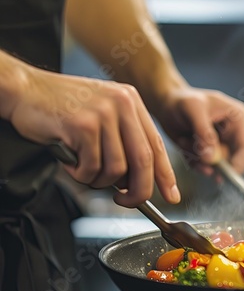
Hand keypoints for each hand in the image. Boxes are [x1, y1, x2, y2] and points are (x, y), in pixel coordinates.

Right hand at [2, 57, 179, 206]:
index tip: (171, 195)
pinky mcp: (83, 125)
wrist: (24, 89)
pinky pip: (91, 168)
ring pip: (116, 169)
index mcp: (132, 102)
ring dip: (99, 180)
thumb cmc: (62, 108)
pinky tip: (69, 160)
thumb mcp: (103, 116)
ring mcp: (103, 113)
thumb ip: (123, 142)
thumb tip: (137, 182)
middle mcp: (123, 104)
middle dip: (138, 190)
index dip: (165, 175)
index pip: (157, 145)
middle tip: (125, 201)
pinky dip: (80, 174)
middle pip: (144, 161)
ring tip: (82, 168)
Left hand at [157, 84, 243, 175]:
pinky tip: (183, 143)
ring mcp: (222, 144)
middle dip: (212, 162)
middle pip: (233, 161)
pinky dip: (192, 160)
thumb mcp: (193, 110)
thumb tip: (211, 159)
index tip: (222, 176)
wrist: (167, 103)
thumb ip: (203, 134)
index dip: (237, 165)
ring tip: (184, 140)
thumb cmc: (181, 100)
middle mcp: (234, 133)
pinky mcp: (210, 152)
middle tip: (195, 154)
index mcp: (239, 118)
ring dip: (198, 158)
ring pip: (216, 165)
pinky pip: (205, 166)